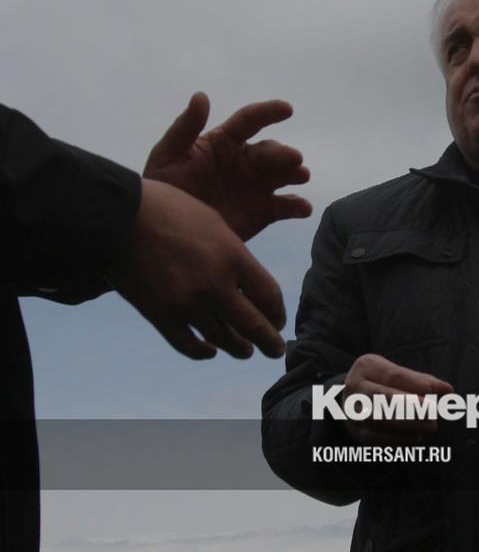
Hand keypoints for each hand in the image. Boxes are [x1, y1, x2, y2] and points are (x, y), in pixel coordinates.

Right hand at [107, 179, 286, 358]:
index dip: (277, 313)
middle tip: (276, 350)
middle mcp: (215, 284)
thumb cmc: (167, 210)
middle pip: (253, 325)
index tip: (278, 321)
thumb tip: (244, 282)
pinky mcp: (159, 314)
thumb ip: (233, 255)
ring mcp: (186, 302)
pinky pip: (187, 344)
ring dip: (238, 349)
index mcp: (233, 256)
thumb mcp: (214, 223)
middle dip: (269, 342)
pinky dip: (202, 352)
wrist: (116, 215)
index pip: (269, 296)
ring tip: (246, 352)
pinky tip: (210, 351)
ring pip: (222, 338)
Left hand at [143, 91, 311, 240]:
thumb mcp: (167, 156)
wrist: (168, 233)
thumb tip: (202, 95)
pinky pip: (285, 206)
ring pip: (283, 175)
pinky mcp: (263, 212)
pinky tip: (303, 208)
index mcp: (224, 142)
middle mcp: (245, 161)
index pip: (249, 121)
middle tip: (294, 159)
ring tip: (301, 176)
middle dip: (284, 153)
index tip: (286, 109)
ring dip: (296, 173)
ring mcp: (256, 186)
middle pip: (270, 151)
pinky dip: (297, 206)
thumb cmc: (165, 188)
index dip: (268, 112)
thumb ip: (184, 128)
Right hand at [341, 354, 454, 444]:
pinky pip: (376, 438)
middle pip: (382, 397)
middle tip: (432, 412)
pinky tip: (416, 437)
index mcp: (367, 367)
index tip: (434, 392)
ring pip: (378, 419)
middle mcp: (355, 387)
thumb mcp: (400, 375)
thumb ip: (424, 381)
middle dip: (410, 406)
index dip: (415, 384)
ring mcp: (351, 410)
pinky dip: (398, 439)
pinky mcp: (355, 431)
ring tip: (429, 426)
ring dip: (407, 425)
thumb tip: (448, 390)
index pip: (393, 376)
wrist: (353, 398)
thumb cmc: (384, 383)